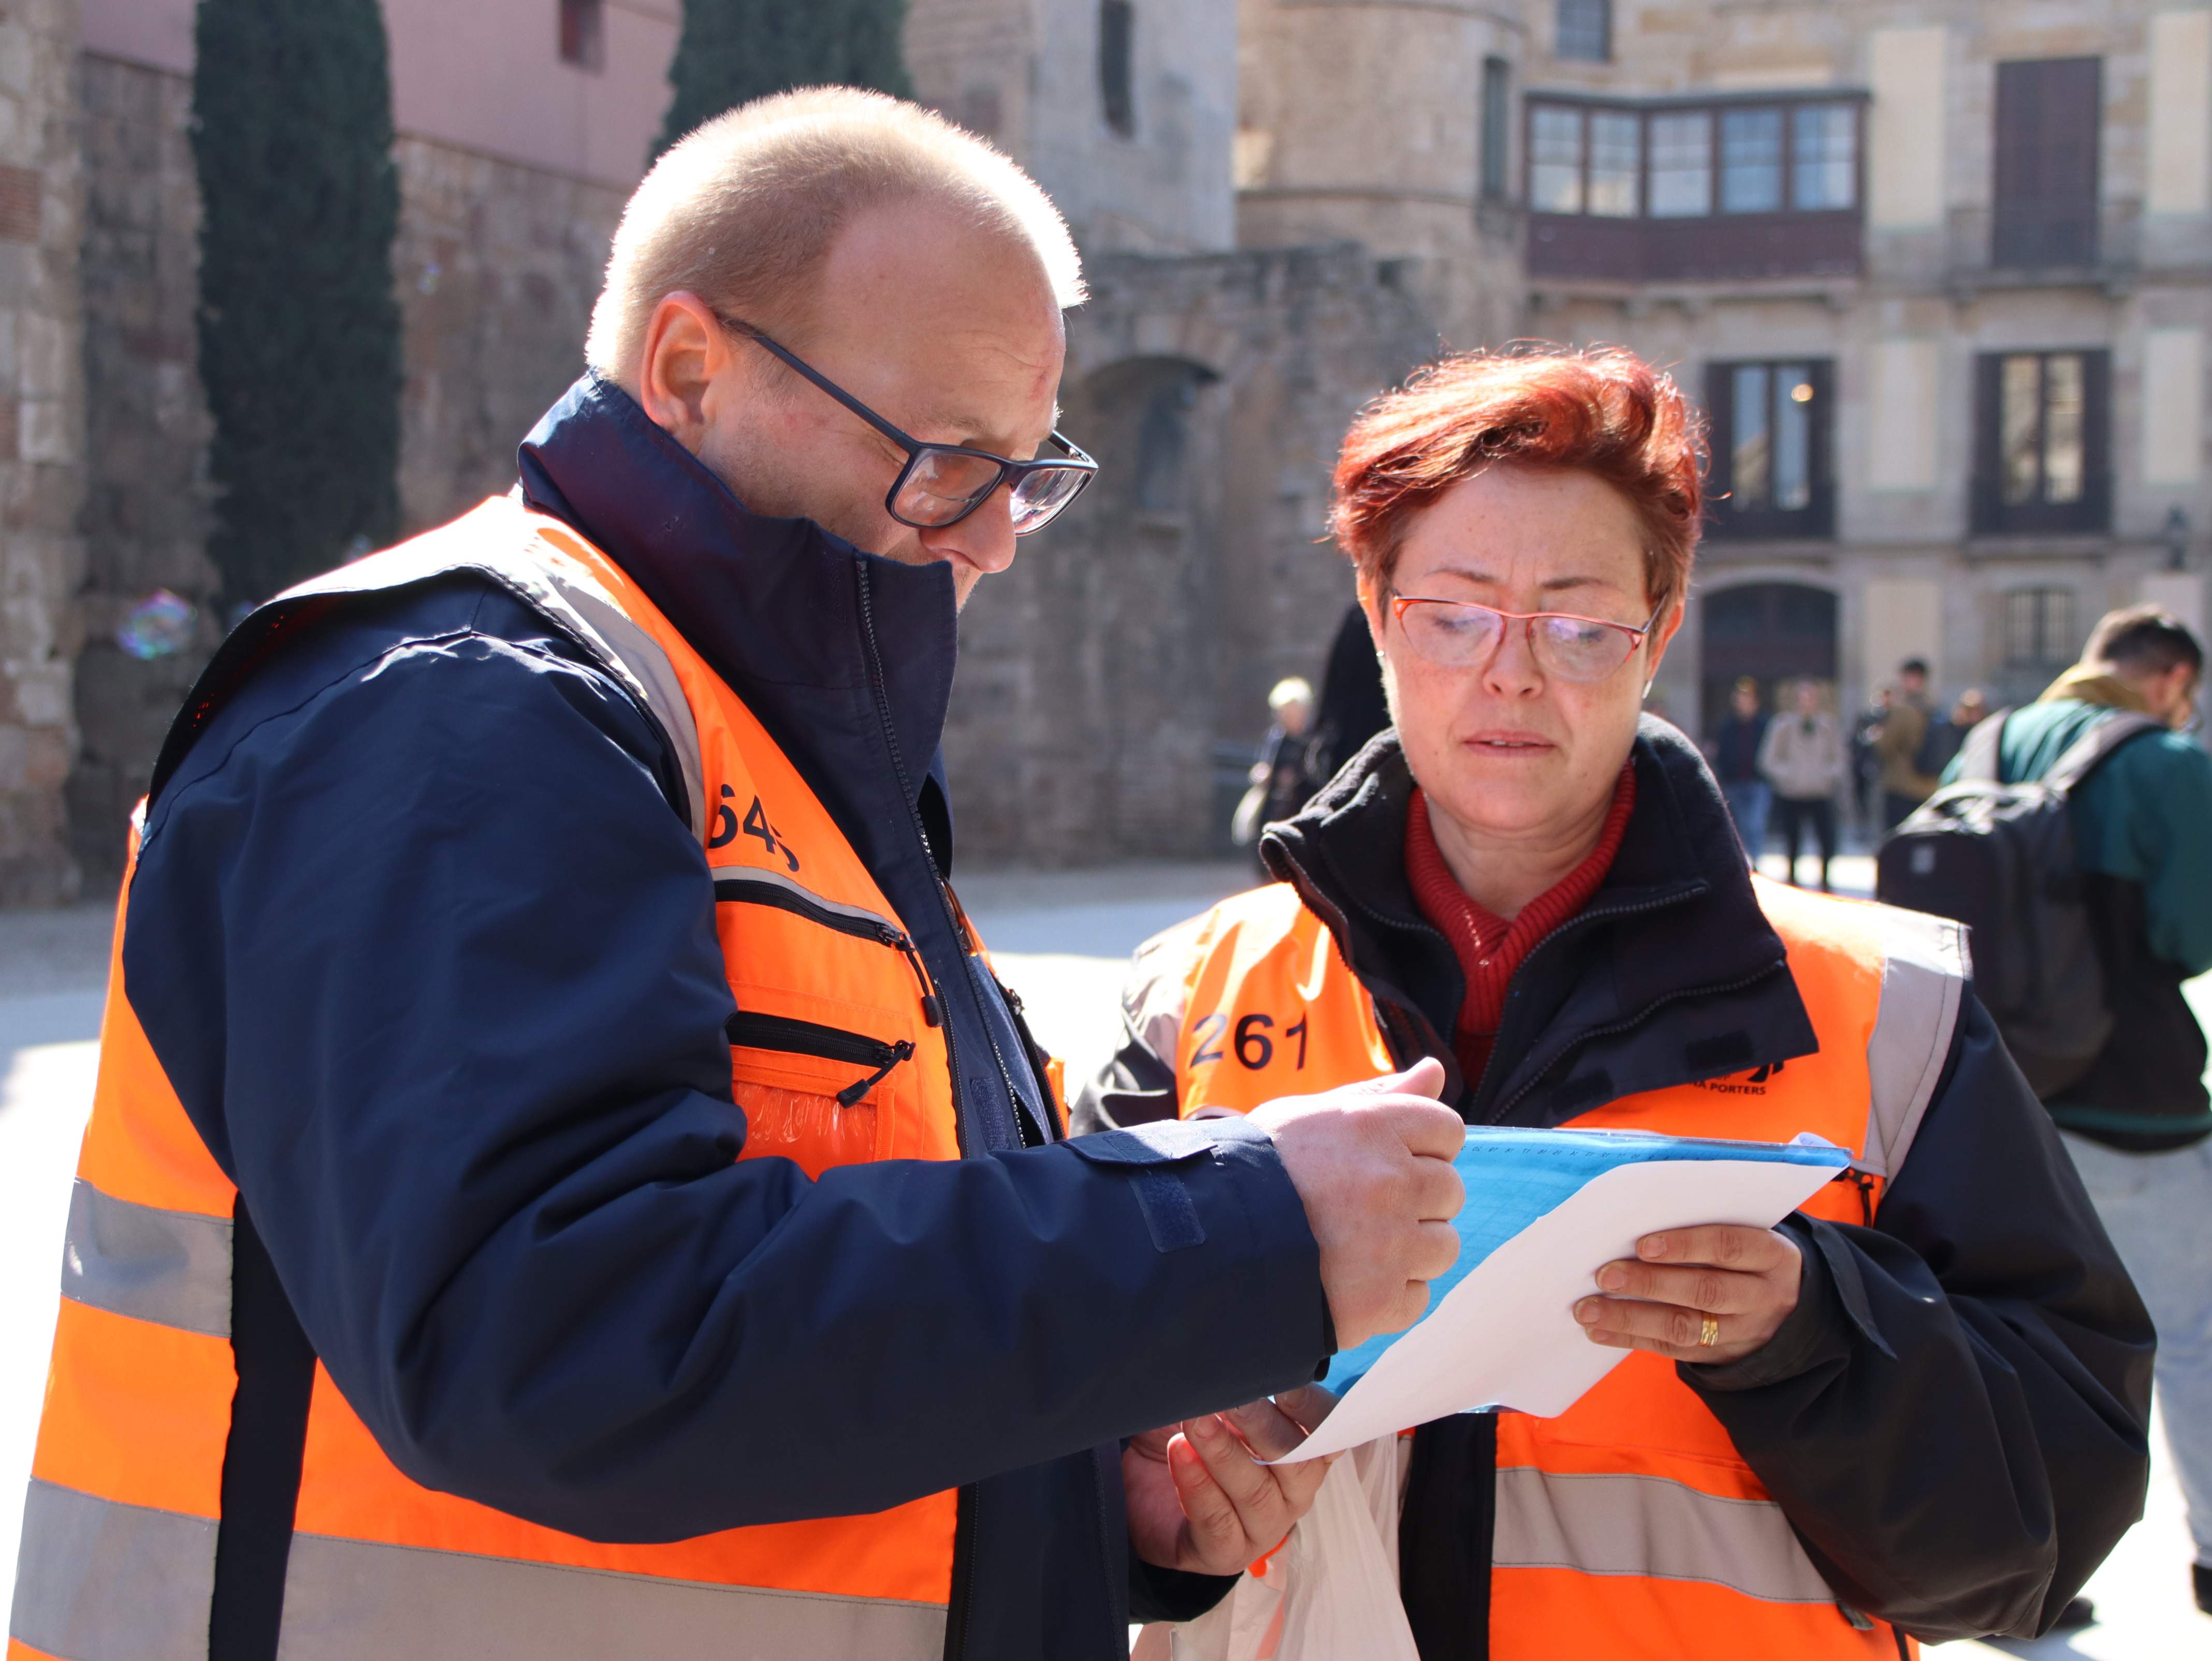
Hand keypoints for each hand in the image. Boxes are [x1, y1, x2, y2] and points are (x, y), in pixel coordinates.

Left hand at [1126, 1386, 1338, 1575]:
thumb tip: (1240, 1349)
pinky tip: (1179, 1453)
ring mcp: (1262, 1528)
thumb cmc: (1189, 1431)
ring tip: (1195, 1421)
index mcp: (1303, 1452)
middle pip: (1295, 1462)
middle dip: (1262, 1426)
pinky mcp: (1224, 1553)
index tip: (1284, 1385)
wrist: (1138, 1482)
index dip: (1313, 1409)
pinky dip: (1198, 1485)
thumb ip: (1238, 1381)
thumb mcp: (1215, 1399)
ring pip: (1255, 1492)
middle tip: (1229, 1399)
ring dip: (1224, 1453)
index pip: (1329, 1433)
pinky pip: (1218, 1522)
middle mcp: (1292, 1492)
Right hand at [1247, 1059, 1463, 1349]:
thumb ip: (1378, 1095)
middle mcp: (1392, 1181)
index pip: (1447, 1130)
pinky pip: (1417, 1298)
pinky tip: (1349, 1282)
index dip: (1421, 1148)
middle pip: (1450, 1190)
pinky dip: (1389, 1296)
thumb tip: (1434, 1070)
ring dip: (1409, 1250)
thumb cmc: (1258, 1171)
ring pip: (1442, 1247)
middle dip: (1416, 1199)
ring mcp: (1390, 1245)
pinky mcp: (1380, 1301)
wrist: (1205, 1243)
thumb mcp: (1311, 1116)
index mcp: (1375, 1126)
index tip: (1383, 1163)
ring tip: (1355, 1247)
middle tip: (1362, 1208)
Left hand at [1574, 1224, 1802, 1364]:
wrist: (1788, 1309)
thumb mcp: (1747, 1234)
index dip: (1686, 1244)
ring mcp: (1742, 1331)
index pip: (1729, 1246)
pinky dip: (1630, 1338)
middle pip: (1704, 1291)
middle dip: (1650, 1283)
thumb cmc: (1746, 1256)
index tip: (1642, 1244)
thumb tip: (1631, 1220)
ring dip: (1630, 1318)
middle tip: (1604, 1275)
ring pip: (1684, 1326)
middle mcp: (1762, 1296)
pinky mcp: (1718, 1354)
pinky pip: (1671, 1348)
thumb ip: (1703, 1226)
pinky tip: (1598, 1331)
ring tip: (1587, 1309)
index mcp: (1771, 1256)